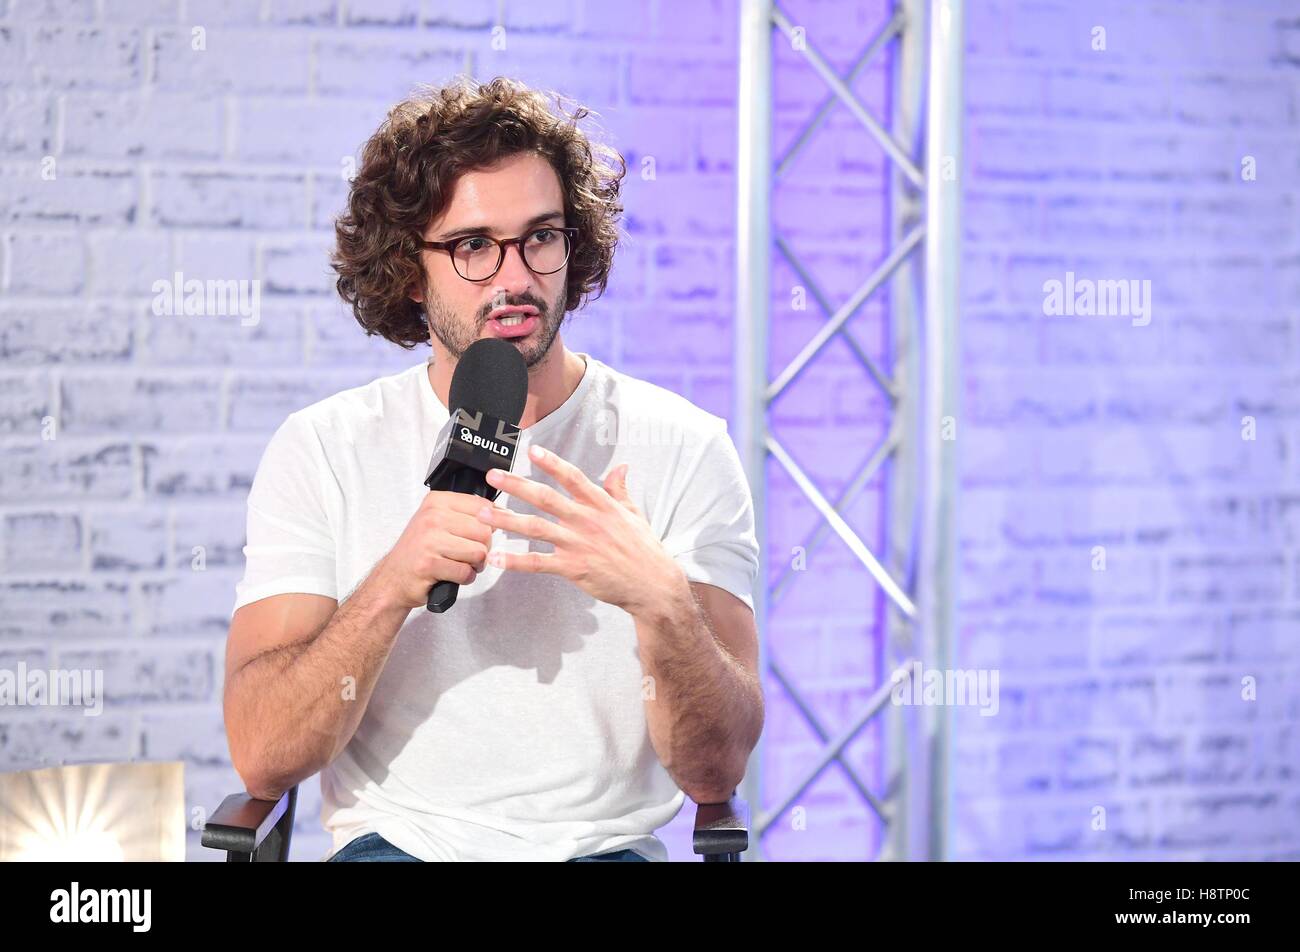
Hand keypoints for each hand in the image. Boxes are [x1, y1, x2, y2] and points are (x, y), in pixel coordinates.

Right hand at [374, 490, 493, 609]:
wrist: (393, 577)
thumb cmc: (420, 550)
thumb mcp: (439, 521)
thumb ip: (467, 514)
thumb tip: (503, 513)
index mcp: (437, 501)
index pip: (483, 506)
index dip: (489, 525)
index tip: (479, 534)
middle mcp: (433, 517)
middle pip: (485, 531)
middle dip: (484, 549)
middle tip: (469, 555)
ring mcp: (430, 540)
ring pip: (479, 553)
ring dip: (475, 565)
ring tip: (459, 564)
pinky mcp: (429, 564)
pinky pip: (466, 572)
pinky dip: (464, 579)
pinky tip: (451, 575)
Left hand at [477, 444, 683, 615]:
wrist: (652, 584)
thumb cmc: (644, 549)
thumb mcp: (634, 514)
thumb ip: (620, 490)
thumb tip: (620, 467)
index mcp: (601, 504)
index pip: (572, 477)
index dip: (552, 463)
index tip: (531, 451)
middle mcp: (586, 520)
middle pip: (545, 498)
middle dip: (516, 486)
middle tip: (491, 477)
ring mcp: (578, 544)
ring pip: (535, 528)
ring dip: (506, 520)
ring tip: (482, 514)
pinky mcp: (573, 568)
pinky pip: (538, 563)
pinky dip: (515, 561)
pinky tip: (495, 558)